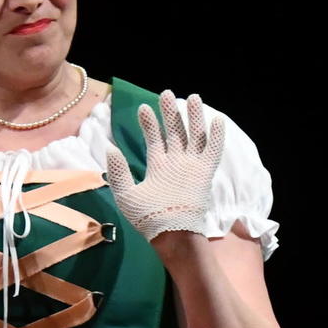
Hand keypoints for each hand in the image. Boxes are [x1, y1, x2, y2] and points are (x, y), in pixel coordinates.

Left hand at [99, 90, 224, 239]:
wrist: (170, 233)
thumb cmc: (148, 218)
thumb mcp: (125, 194)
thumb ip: (118, 171)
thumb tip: (110, 148)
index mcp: (158, 167)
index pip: (155, 140)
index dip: (150, 124)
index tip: (143, 108)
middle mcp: (176, 163)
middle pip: (175, 132)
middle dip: (170, 113)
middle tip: (166, 94)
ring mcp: (191, 167)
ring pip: (194, 136)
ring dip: (193, 117)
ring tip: (192, 97)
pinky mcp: (205, 172)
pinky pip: (213, 151)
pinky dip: (216, 136)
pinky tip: (217, 119)